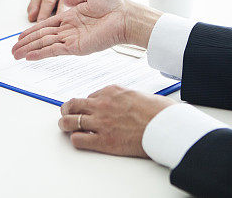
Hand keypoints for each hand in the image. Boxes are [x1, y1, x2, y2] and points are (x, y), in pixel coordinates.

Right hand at [13, 0, 145, 59]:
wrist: (126, 15)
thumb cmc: (114, 3)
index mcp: (71, 17)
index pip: (47, 25)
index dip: (33, 31)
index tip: (21, 36)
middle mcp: (69, 30)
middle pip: (42, 37)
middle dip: (27, 43)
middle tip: (12, 51)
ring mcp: (72, 39)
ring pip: (45, 44)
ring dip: (30, 49)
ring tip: (15, 55)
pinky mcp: (76, 47)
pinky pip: (55, 50)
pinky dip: (41, 53)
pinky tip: (30, 56)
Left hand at [59, 86, 176, 157]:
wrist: (166, 126)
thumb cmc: (159, 112)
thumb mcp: (141, 95)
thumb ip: (127, 97)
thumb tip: (128, 102)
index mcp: (112, 91)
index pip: (91, 95)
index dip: (88, 103)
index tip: (88, 108)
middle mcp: (103, 104)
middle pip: (73, 104)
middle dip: (68, 109)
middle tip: (66, 113)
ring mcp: (101, 122)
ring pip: (70, 121)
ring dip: (65, 124)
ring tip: (66, 126)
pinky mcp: (103, 140)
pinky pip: (79, 139)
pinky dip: (76, 140)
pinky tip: (80, 140)